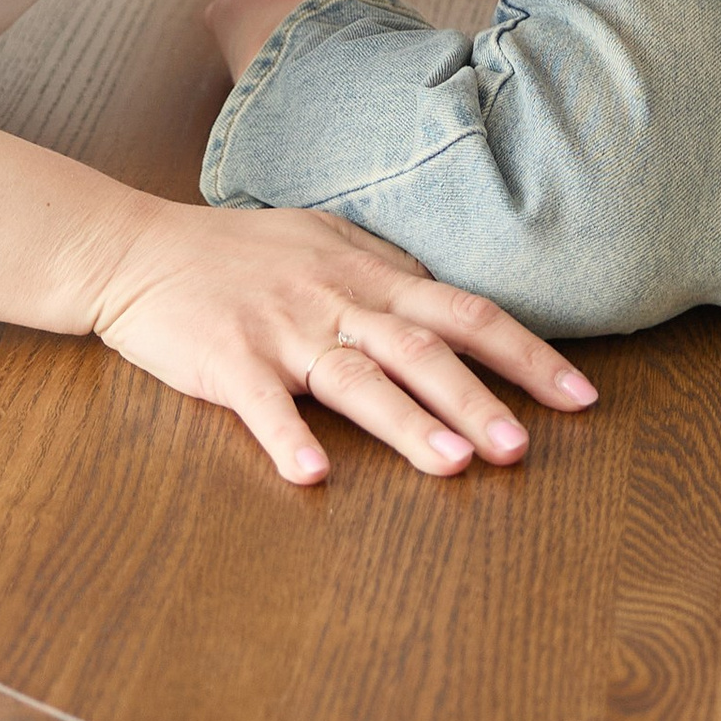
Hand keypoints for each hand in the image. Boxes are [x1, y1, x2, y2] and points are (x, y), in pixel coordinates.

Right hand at [89, 192, 597, 483]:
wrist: (139, 249)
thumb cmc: (238, 252)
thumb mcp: (325, 243)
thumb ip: (387, 274)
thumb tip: (448, 302)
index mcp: (368, 275)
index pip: (465, 312)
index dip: (525, 352)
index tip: (581, 395)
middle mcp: (337, 300)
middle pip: (424, 347)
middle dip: (481, 397)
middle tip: (527, 447)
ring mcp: (282, 330)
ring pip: (357, 378)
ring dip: (408, 422)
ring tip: (455, 464)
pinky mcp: (227, 359)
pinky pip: (262, 403)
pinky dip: (288, 438)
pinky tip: (312, 477)